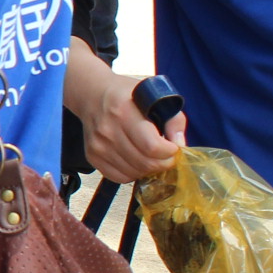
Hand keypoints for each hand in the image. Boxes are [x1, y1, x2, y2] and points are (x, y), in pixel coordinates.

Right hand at [76, 66, 185, 181]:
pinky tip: (136, 161)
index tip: (173, 147)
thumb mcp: (155, 96)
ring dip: (148, 169)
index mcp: (124, 111)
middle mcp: (108, 130)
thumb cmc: (127, 95)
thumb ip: (174, 119)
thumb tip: (179, 145)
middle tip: (167, 156)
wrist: (93, 95)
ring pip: (133, 173)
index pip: (151, 146)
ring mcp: (98, 145)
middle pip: (144, 163)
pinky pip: (120, 177)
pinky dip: (133, 173)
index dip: (169, 152)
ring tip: (151, 157)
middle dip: (163, 163)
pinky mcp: (92, 156)